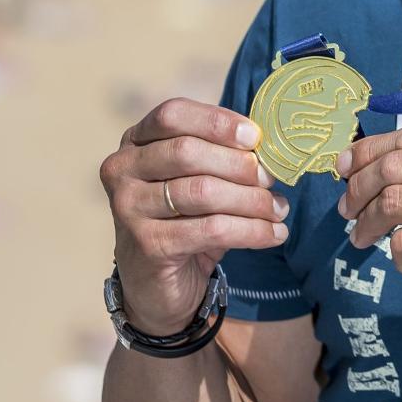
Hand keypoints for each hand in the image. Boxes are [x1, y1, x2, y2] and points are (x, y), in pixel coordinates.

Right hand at [99, 100, 289, 336]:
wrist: (157, 286)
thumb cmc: (184, 220)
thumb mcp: (196, 179)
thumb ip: (220, 155)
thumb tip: (267, 144)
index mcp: (134, 142)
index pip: (172, 115)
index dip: (217, 121)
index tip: (255, 136)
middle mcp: (122, 170)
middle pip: (188, 152)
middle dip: (239, 164)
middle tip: (272, 177)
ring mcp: (128, 208)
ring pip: (203, 192)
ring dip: (252, 200)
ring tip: (279, 209)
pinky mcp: (147, 245)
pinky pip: (211, 229)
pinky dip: (251, 231)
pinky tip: (274, 234)